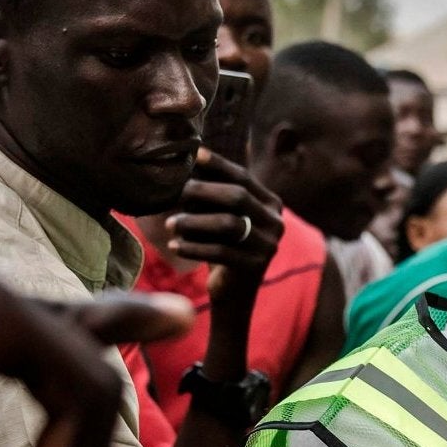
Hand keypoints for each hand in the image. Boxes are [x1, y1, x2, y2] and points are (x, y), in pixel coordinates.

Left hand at [172, 151, 284, 297]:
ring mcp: (268, 245)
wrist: (233, 291)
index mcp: (271, 204)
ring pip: (228, 224)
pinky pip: (220, 252)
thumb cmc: (223, 245)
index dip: (219, 165)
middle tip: (176, 192)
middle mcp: (276, 222)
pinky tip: (175, 245)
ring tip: (170, 224)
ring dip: (195, 221)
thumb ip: (214, 193)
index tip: (195, 155)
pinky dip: (194, 247)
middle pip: (238, 197)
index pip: (244, 177)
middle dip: (203, 191)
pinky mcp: (255, 266)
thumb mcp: (222, 215)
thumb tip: (188, 163)